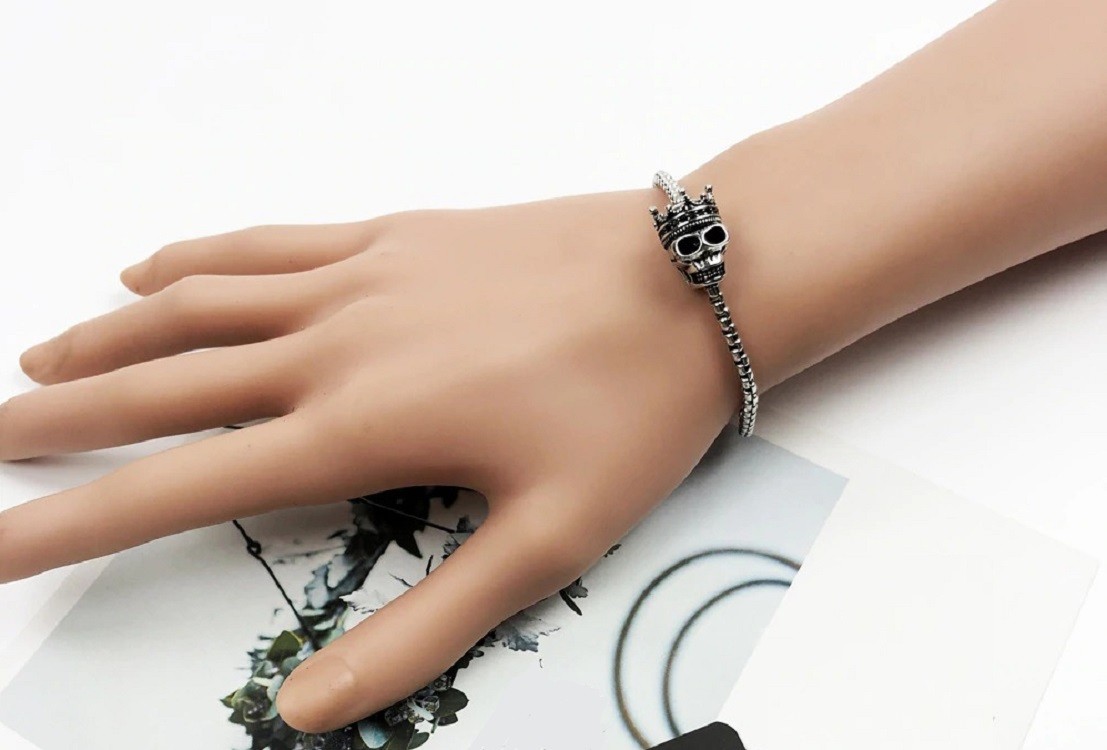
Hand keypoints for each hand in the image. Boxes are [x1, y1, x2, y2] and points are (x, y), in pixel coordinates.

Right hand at [0, 188, 742, 731]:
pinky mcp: (393, 234)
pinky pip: (267, 241)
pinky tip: (149, 270)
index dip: (71, 521)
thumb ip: (423, 628)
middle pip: (158, 385)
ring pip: (194, 305)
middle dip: (54, 423)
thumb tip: (314, 707)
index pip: (178, 486)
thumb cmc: (630, 410)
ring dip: (105, 340)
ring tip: (37, 366)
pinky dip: (194, 257)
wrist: (693, 283)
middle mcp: (336, 343)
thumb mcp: (541, 545)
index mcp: (360, 427)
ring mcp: (360, 277)